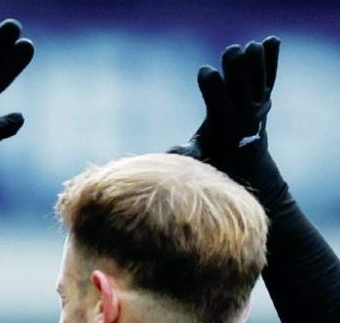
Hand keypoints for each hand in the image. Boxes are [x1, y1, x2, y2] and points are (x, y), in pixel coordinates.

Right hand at [175, 37, 282, 192]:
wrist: (248, 164)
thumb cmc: (215, 158)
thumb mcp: (198, 159)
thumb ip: (186, 154)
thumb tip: (169, 154)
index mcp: (224, 128)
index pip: (219, 103)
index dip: (212, 85)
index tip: (205, 70)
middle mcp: (246, 116)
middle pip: (242, 87)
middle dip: (237, 67)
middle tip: (232, 50)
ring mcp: (259, 106)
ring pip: (259, 80)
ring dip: (256, 62)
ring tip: (251, 46)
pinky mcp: (265, 97)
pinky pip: (270, 77)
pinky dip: (271, 60)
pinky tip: (271, 41)